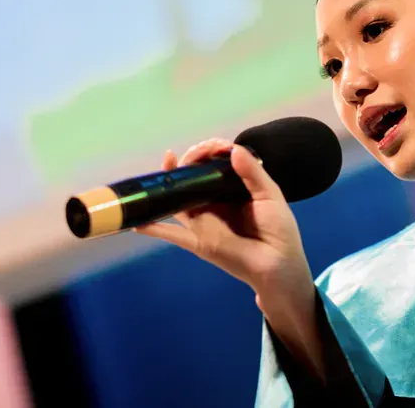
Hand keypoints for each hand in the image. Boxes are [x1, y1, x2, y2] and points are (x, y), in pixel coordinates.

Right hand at [135, 139, 325, 379]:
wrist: (278, 266)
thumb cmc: (278, 230)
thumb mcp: (270, 196)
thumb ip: (252, 173)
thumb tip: (234, 148)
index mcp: (233, 189)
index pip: (215, 164)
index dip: (210, 151)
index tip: (213, 147)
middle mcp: (215, 202)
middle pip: (193, 178)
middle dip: (189, 161)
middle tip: (191, 155)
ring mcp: (204, 221)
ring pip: (179, 199)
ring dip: (169, 182)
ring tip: (166, 163)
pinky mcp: (198, 241)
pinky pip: (171, 234)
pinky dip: (153, 228)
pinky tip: (137, 221)